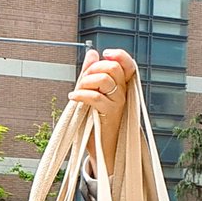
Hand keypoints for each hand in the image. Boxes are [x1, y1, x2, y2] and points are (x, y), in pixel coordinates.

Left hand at [70, 49, 136, 173]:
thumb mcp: (94, 92)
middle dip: (93, 69)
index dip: (119, 55)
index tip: (105, 54)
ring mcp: (118, 103)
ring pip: (104, 80)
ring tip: (78, 91)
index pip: (128, 65)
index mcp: (121, 86)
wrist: (102, 146)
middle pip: (113, 68)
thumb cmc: (97, 120)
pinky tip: (73, 98)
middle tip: (83, 79)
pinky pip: (95, 97)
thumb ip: (93, 73)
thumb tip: (93, 53)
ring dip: (86, 82)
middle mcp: (123, 93)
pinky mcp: (109, 114)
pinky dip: (81, 95)